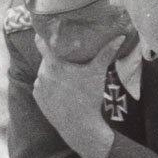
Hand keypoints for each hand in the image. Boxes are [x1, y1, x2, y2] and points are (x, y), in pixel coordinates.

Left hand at [33, 35, 122, 157]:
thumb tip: (120, 36)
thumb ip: (106, 53)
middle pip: (46, 58)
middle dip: (55, 56)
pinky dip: (49, 83)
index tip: (49, 31)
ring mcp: (38, 87)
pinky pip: (42, 85)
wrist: (79, 126)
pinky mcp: (37, 98)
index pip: (41, 43)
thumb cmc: (88, 98)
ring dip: (52, 71)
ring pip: (44, 72)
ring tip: (66, 73)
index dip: (44, 35)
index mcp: (53, 65)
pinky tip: (61, 87)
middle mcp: (41, 74)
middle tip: (66, 55)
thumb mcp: (97, 73)